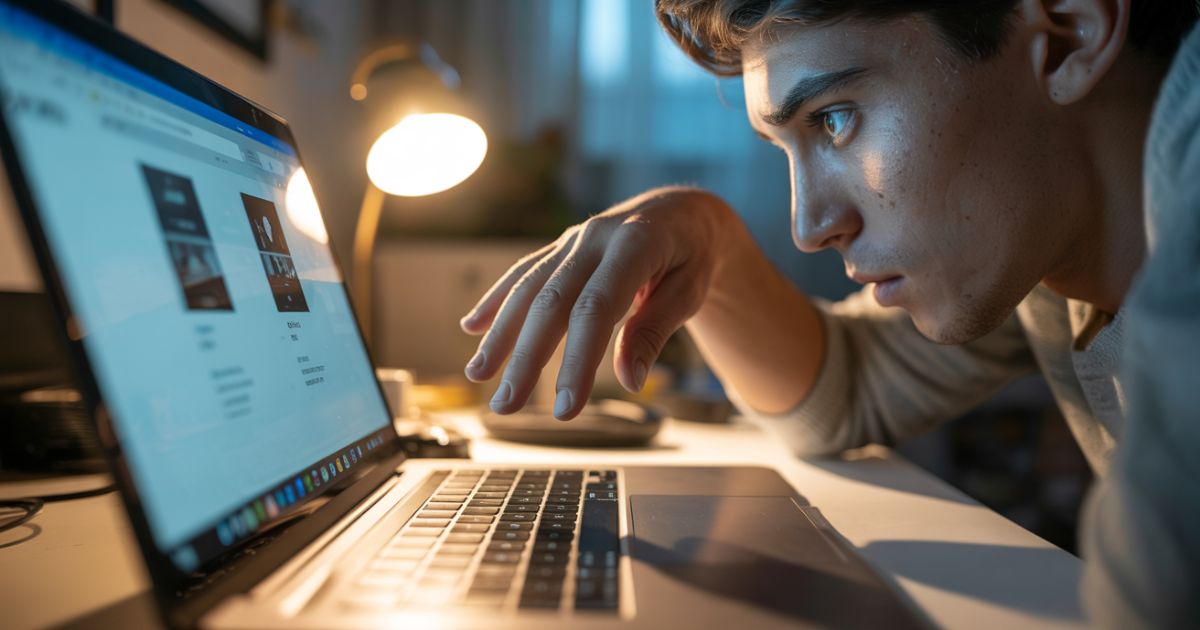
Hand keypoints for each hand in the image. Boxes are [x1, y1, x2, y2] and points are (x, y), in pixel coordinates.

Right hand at [459, 187, 733, 419]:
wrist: (684, 213)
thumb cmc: (692, 257)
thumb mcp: (690, 292)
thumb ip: (655, 331)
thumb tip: (630, 381)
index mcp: (634, 245)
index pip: (596, 310)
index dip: (577, 361)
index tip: (565, 409)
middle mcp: (594, 238)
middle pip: (551, 303)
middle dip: (525, 358)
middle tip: (505, 405)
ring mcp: (573, 239)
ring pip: (528, 288)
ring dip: (499, 334)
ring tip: (478, 376)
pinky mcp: (560, 246)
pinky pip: (523, 273)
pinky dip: (497, 300)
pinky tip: (472, 327)